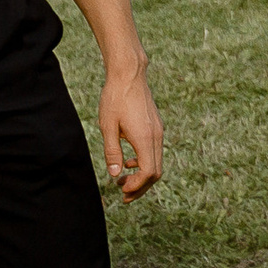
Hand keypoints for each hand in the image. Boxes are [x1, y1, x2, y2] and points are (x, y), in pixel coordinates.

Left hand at [98, 63, 162, 197]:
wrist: (128, 73)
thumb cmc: (115, 97)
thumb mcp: (108, 126)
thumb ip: (112, 152)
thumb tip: (115, 175)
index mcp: (145, 138)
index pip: (148, 173)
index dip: (136, 186)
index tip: (121, 189)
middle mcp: (156, 136)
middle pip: (156, 172)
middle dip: (141, 187)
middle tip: (123, 195)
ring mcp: (158, 130)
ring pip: (156, 162)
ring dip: (142, 176)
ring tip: (123, 181)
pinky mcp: (156, 126)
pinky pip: (154, 151)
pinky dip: (144, 163)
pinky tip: (129, 161)